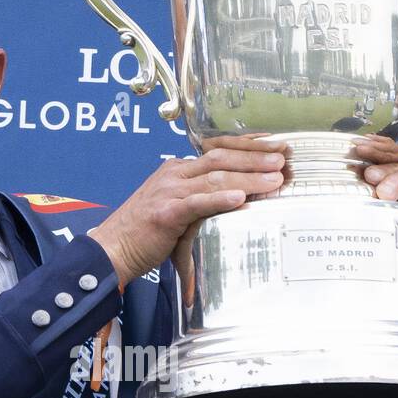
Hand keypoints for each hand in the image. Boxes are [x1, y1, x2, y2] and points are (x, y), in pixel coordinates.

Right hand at [89, 136, 287, 287]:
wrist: (113, 250)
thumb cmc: (144, 233)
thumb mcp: (175, 208)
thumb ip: (201, 201)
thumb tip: (236, 202)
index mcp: (176, 169)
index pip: (218, 151)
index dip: (248, 147)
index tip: (274, 148)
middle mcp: (174, 174)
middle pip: (221, 159)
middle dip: (256, 158)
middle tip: (284, 160)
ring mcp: (169, 192)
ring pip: (215, 178)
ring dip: (249, 177)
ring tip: (275, 179)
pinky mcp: (166, 213)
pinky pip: (198, 203)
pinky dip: (221, 199)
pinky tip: (242, 197)